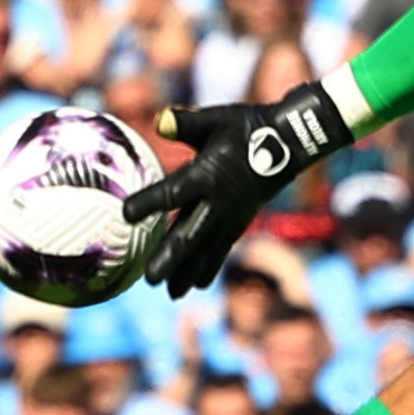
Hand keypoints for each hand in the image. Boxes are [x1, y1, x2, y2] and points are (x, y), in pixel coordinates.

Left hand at [118, 85, 348, 295]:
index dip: (149, 202)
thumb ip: (185, 123)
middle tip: (149, 279)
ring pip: (205, 249)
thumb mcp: (215, 119)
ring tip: (170, 294)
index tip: (125, 214)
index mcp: (206, 174)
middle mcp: (218, 201)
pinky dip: (208, 267)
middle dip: (169, 257)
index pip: (173, 192)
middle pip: (189, 234)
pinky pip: (221, 249)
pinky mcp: (239, 222)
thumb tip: (160, 120)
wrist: (288, 143)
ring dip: (187, 271)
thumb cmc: (245, 126)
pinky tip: (195, 285)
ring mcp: (230, 215)